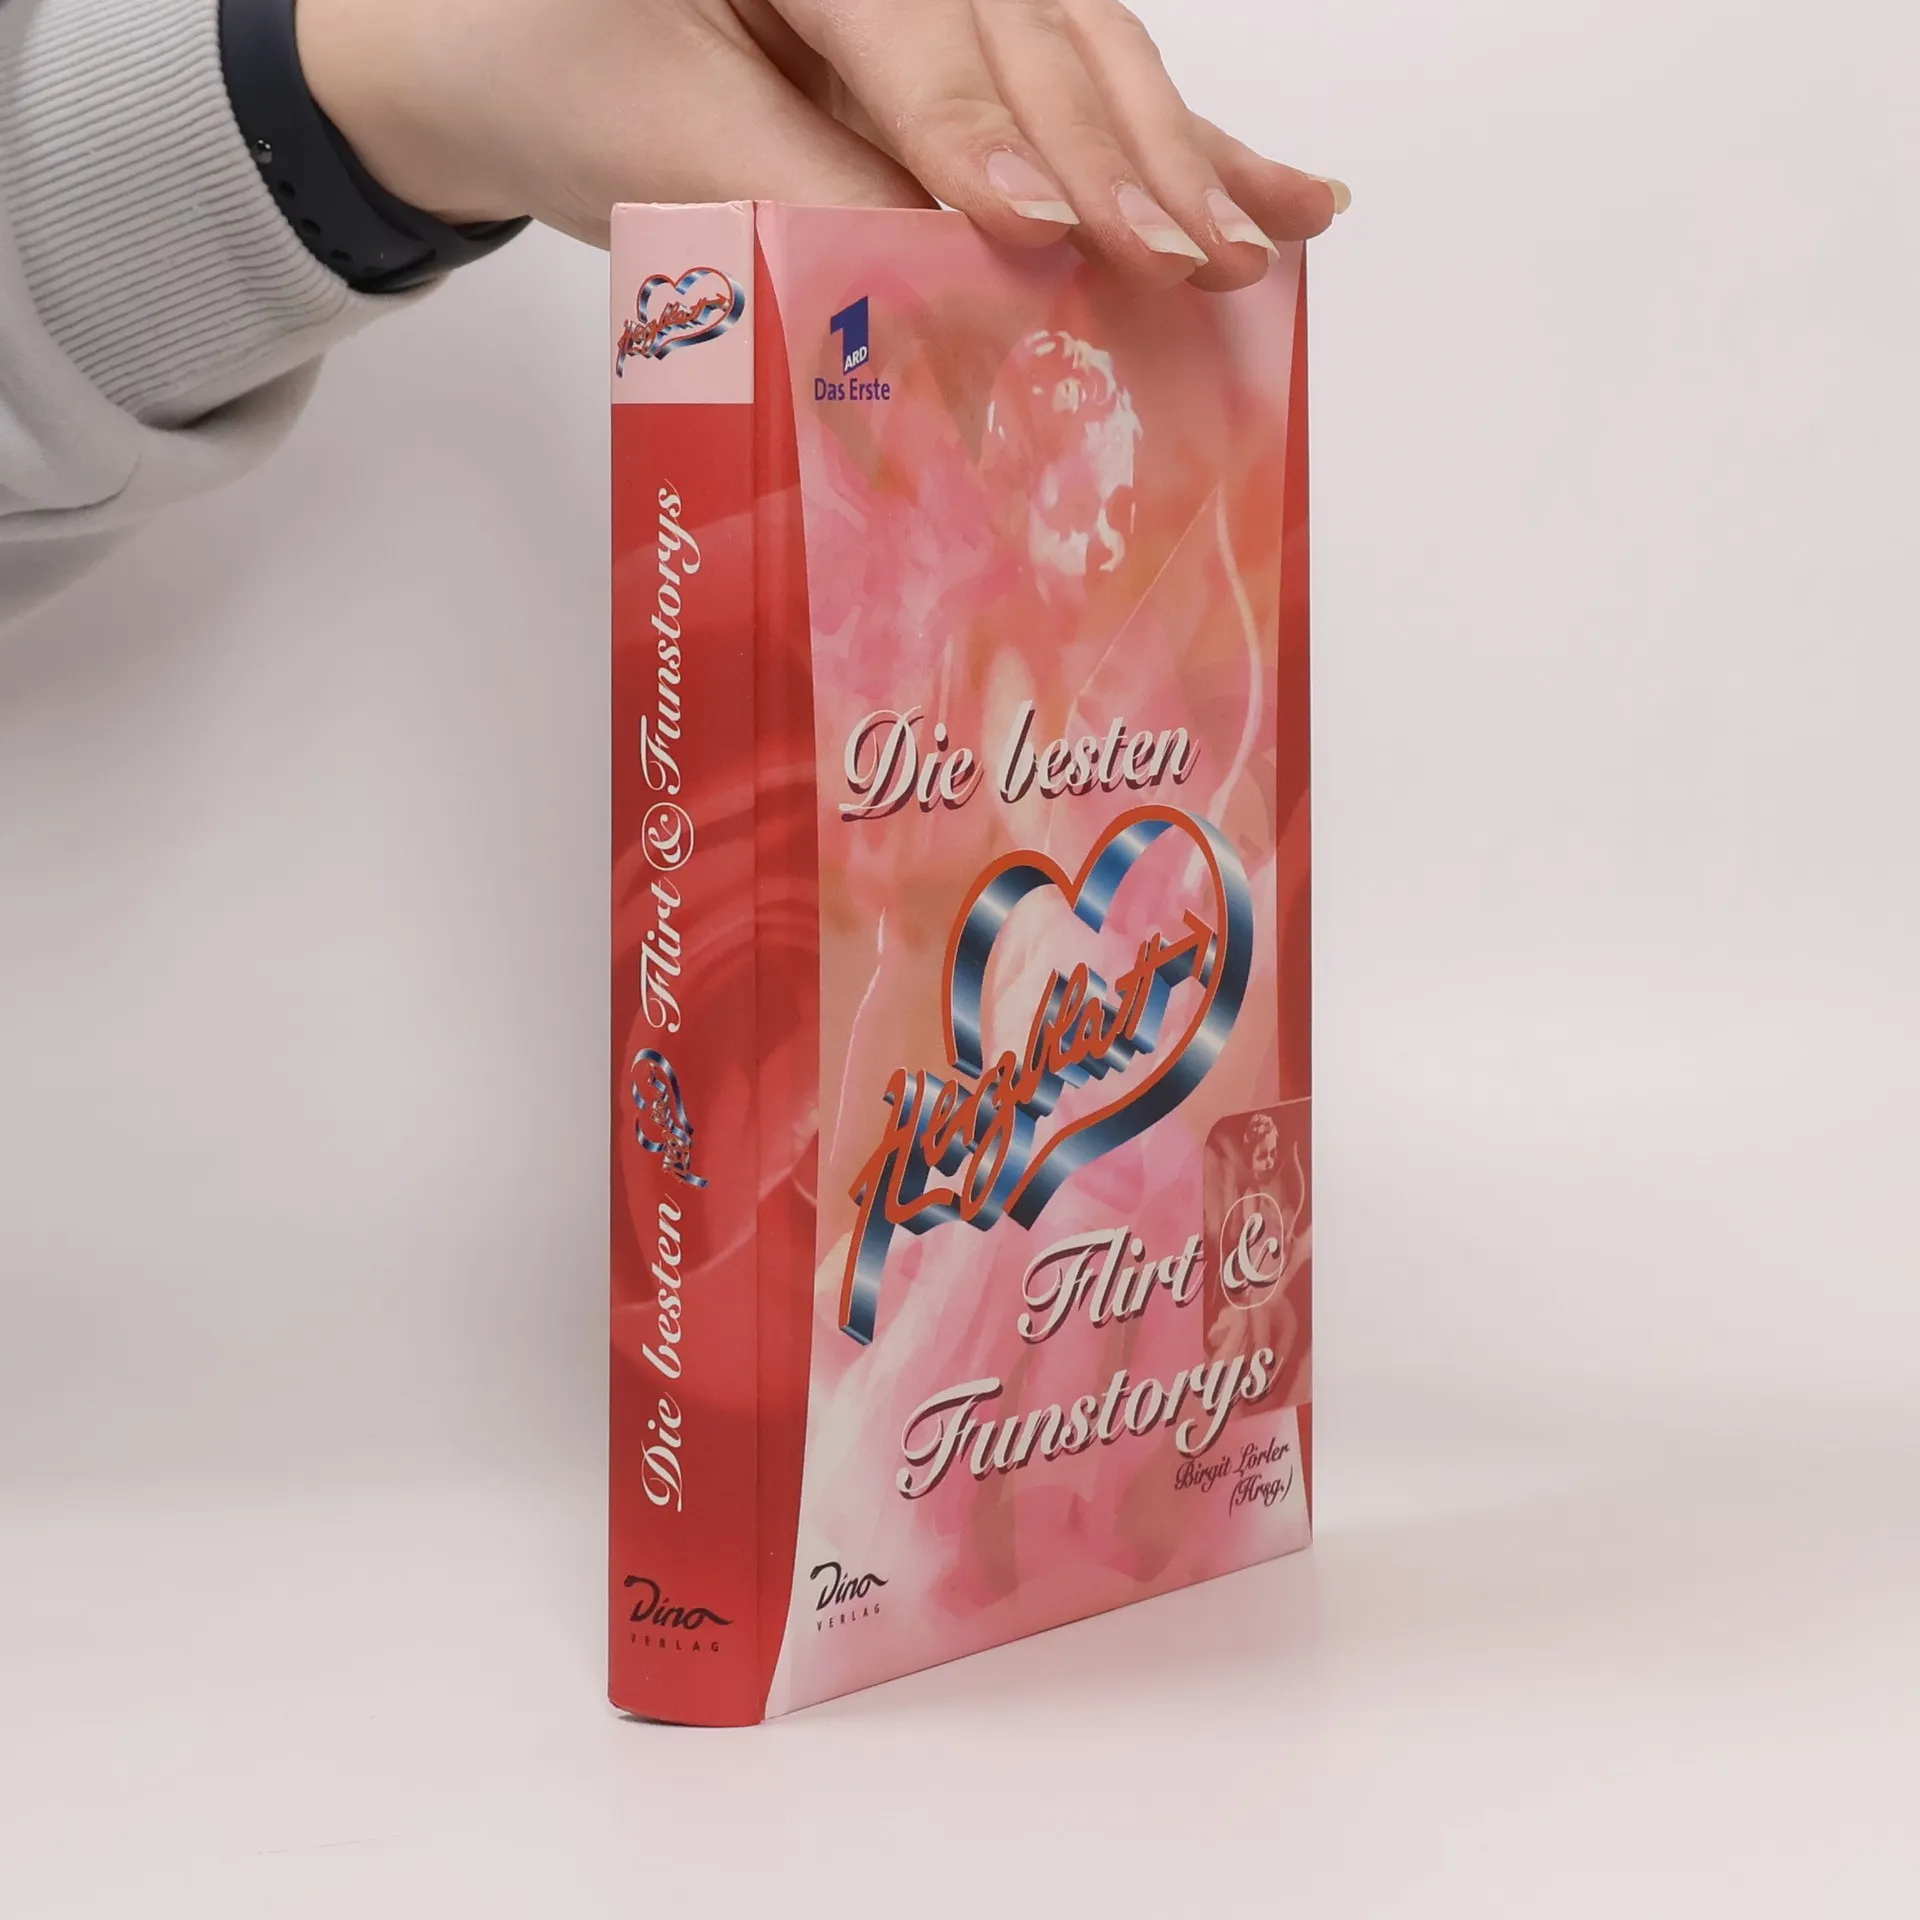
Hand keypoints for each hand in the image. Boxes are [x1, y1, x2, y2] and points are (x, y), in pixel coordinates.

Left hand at [296, 0, 1346, 291]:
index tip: (1068, 239)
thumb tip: (958, 306)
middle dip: (1127, 158)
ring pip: (1084, 49)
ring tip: (1277, 228)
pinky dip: (1161, 144)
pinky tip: (1265, 182)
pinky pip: (1070, 82)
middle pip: (1038, 29)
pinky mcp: (959, 30)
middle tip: (1202, 261)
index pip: (920, 32)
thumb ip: (814, 209)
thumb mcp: (663, 142)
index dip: (994, 143)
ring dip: (1182, 152)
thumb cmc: (558, 76)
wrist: (502, 46)